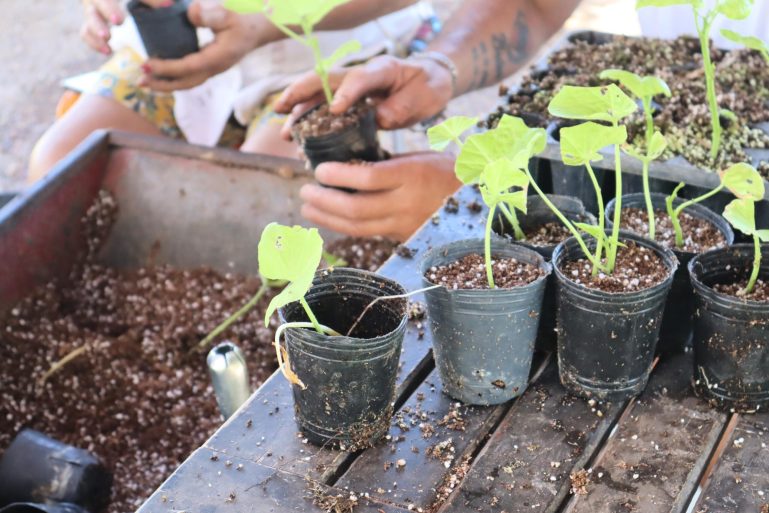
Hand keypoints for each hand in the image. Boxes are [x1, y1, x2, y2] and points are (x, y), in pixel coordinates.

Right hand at [81, 0, 173, 54]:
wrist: (114, 1)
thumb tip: (169, 4)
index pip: (105, 1)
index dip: (109, 10)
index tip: (119, 22)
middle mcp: (95, 2)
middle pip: (92, 13)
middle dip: (98, 25)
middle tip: (108, 36)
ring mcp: (91, 13)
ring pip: (87, 25)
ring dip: (95, 38)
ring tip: (107, 49)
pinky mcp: (90, 24)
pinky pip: (86, 34)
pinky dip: (94, 43)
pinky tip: (107, 51)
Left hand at [140, 1, 264, 90]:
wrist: (259, 31)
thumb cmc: (244, 21)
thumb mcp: (229, 15)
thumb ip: (210, 14)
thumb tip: (191, 12)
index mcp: (217, 58)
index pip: (187, 68)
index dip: (166, 68)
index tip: (147, 63)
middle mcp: (214, 68)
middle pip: (185, 84)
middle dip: (162, 85)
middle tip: (140, 80)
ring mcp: (213, 70)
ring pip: (187, 83)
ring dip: (166, 84)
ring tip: (146, 80)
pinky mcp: (210, 66)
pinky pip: (189, 76)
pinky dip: (173, 77)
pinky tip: (160, 72)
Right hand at [275, 55, 453, 135]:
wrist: (431, 81)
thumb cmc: (427, 86)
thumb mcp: (424, 95)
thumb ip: (402, 106)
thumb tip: (380, 119)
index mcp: (381, 70)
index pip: (359, 78)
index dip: (346, 93)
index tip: (334, 110)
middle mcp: (360, 76)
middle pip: (324, 81)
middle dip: (300, 94)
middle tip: (280, 111)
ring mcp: (352, 89)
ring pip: (319, 97)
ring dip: (299, 113)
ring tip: (286, 135)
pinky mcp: (350, 103)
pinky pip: (324, 112)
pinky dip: (310, 124)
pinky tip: (300, 142)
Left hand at [299, 152, 460, 240]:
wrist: (475, 201)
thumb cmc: (444, 170)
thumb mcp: (418, 157)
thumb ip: (385, 163)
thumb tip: (346, 165)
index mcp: (411, 175)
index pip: (367, 178)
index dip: (338, 176)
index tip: (319, 170)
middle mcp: (406, 203)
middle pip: (356, 208)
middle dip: (324, 201)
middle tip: (305, 191)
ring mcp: (404, 224)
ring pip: (357, 227)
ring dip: (327, 218)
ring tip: (308, 208)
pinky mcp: (402, 237)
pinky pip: (367, 233)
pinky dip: (343, 226)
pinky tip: (328, 218)